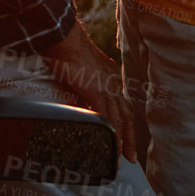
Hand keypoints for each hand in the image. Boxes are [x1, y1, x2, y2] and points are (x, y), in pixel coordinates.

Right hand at [40, 22, 137, 163]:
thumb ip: (81, 82)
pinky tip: (109, 146)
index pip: (122, 103)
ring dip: (120, 140)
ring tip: (120, 158)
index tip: (125, 135)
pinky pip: (106, 119)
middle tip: (130, 155)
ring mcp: (107, 88)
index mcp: (110, 76)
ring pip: (118, 120)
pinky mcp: (97, 92)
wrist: (64, 37)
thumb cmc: (66, 47)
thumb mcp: (79, 67)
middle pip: (126, 115)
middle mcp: (113, 83)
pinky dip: (110, 134)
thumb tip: (74, 95)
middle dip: (129, 136)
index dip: (125, 121)